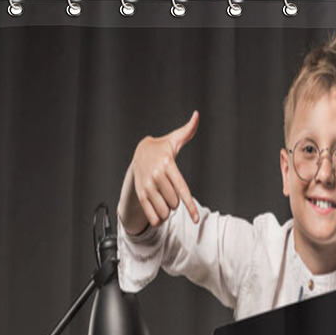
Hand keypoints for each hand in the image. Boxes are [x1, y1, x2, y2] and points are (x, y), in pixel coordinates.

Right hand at [119, 110, 200, 233]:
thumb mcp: (174, 140)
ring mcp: (147, 186)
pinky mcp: (140, 195)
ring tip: (164, 199)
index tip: (196, 219)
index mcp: (167, 165)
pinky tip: (160, 214)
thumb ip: (187, 131)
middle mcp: (156, 176)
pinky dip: (158, 219)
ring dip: (168, 210)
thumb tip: (197, 115)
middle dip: (176, 202)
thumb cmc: (161, 148)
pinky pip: (153, 216)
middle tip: (170, 190)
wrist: (138, 153)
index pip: (182, 190)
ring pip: (165, 211)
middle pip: (174, 203)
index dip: (190, 206)